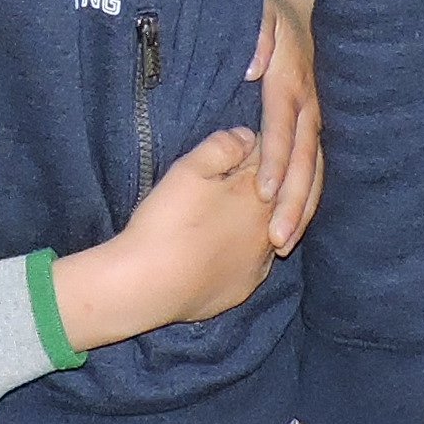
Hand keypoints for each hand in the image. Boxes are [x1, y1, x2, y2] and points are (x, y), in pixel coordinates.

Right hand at [51, 128, 285, 349]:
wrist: (148, 285)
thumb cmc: (167, 222)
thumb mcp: (188, 170)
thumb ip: (222, 146)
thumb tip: (248, 136)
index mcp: (259, 192)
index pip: (270, 157)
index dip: (250, 147)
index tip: (232, 148)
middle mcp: (271, 227)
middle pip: (275, 194)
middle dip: (257, 182)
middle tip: (224, 180)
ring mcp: (261, 261)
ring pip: (266, 229)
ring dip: (251, 218)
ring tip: (219, 214)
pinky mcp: (246, 286)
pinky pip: (252, 260)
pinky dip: (241, 249)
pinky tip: (219, 247)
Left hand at [249, 0, 323, 247]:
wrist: (298, 8)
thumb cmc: (267, 13)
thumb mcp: (260, 9)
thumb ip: (257, 33)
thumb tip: (253, 66)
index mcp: (291, 80)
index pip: (282, 126)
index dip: (274, 158)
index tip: (265, 191)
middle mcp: (309, 104)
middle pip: (303, 160)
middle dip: (293, 200)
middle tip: (278, 237)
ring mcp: (316, 118)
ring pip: (313, 170)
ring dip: (302, 207)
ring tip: (283, 243)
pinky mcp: (315, 128)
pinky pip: (315, 167)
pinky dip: (308, 196)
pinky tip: (298, 226)